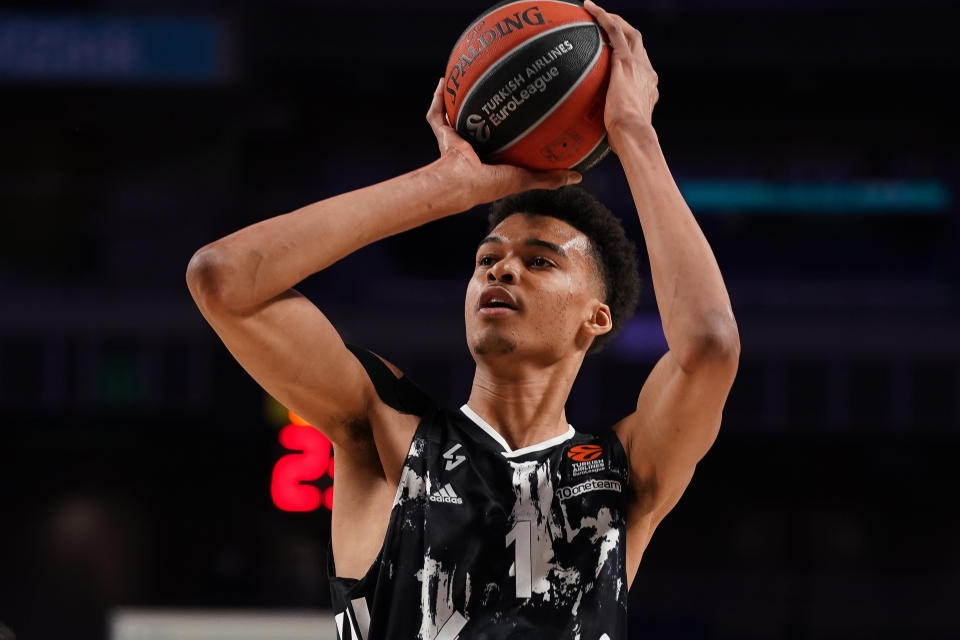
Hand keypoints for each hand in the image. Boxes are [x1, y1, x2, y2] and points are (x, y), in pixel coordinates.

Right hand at [425, 78, 580, 207]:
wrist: (461, 182)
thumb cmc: (490, 185)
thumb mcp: (525, 178)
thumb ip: (550, 178)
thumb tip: (578, 176)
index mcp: (491, 159)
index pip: (502, 141)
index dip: (509, 129)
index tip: (521, 113)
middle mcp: (473, 148)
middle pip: (479, 123)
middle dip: (485, 109)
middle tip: (497, 89)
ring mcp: (456, 140)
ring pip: (456, 116)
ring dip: (459, 99)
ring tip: (466, 78)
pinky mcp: (443, 134)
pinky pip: (437, 113)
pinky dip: (438, 97)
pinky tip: (444, 81)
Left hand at [583, 0, 658, 152]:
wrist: (634, 135)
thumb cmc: (625, 141)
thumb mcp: (618, 131)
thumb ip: (609, 126)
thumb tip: (591, 140)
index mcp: (647, 88)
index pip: (639, 66)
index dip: (629, 57)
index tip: (615, 55)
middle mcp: (647, 73)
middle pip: (638, 44)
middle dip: (625, 32)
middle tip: (606, 26)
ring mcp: (638, 65)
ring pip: (630, 33)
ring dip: (614, 21)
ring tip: (596, 13)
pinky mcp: (625, 61)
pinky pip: (615, 30)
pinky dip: (604, 17)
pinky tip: (590, 8)